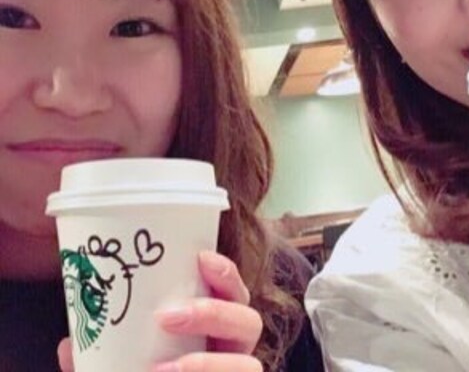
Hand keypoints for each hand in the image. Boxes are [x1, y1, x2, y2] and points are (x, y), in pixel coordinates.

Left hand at [57, 251, 262, 371]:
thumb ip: (99, 359)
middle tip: (167, 316)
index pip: (234, 293)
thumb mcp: (119, 367)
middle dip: (214, 313)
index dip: (225, 273)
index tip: (200, 258)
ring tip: (163, 370)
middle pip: (249, 322)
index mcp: (219, 330)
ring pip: (249, 366)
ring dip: (209, 364)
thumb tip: (70, 344)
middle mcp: (235, 354)